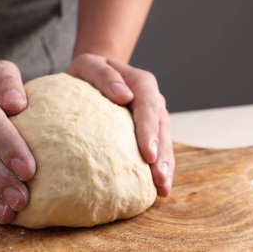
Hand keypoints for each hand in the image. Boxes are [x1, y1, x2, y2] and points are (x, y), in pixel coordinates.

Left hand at [66, 54, 174, 195]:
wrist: (95, 75)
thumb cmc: (88, 73)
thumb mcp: (89, 65)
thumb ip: (104, 75)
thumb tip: (124, 96)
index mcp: (141, 83)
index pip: (148, 107)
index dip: (149, 131)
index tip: (148, 155)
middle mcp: (152, 99)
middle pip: (161, 128)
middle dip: (161, 155)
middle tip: (159, 180)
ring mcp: (153, 116)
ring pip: (164, 141)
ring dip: (165, 165)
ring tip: (163, 188)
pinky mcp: (148, 129)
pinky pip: (158, 147)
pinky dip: (159, 166)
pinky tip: (158, 185)